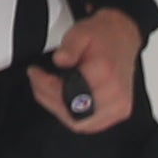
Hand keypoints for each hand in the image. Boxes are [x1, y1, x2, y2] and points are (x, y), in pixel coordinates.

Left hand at [43, 6, 140, 132]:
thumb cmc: (103, 37)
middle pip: (74, 114)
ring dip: (59, 110)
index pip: (69, 92)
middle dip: (49, 99)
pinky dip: (72, 116)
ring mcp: (118, 108)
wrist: (122, 38)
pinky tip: (63, 100)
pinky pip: (90, 125)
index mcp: (106, 74)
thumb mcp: (80, 32)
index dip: (46, 86)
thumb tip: (59, 61)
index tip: (34, 73)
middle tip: (37, 82)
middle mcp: (115, 95)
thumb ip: (69, 46)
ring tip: (48, 90)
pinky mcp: (118, 113)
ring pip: (80, 124)